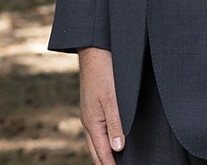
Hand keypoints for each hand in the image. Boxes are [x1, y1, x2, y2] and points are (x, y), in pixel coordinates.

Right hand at [78, 47, 124, 163]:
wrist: (95, 51)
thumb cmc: (104, 73)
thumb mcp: (113, 98)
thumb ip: (115, 123)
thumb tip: (118, 148)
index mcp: (92, 122)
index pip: (102, 152)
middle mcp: (88, 121)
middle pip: (96, 150)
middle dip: (105, 163)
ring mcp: (88, 114)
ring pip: (94, 141)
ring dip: (103, 154)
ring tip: (113, 163)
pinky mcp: (92, 106)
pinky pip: (95, 130)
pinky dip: (101, 141)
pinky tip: (109, 140)